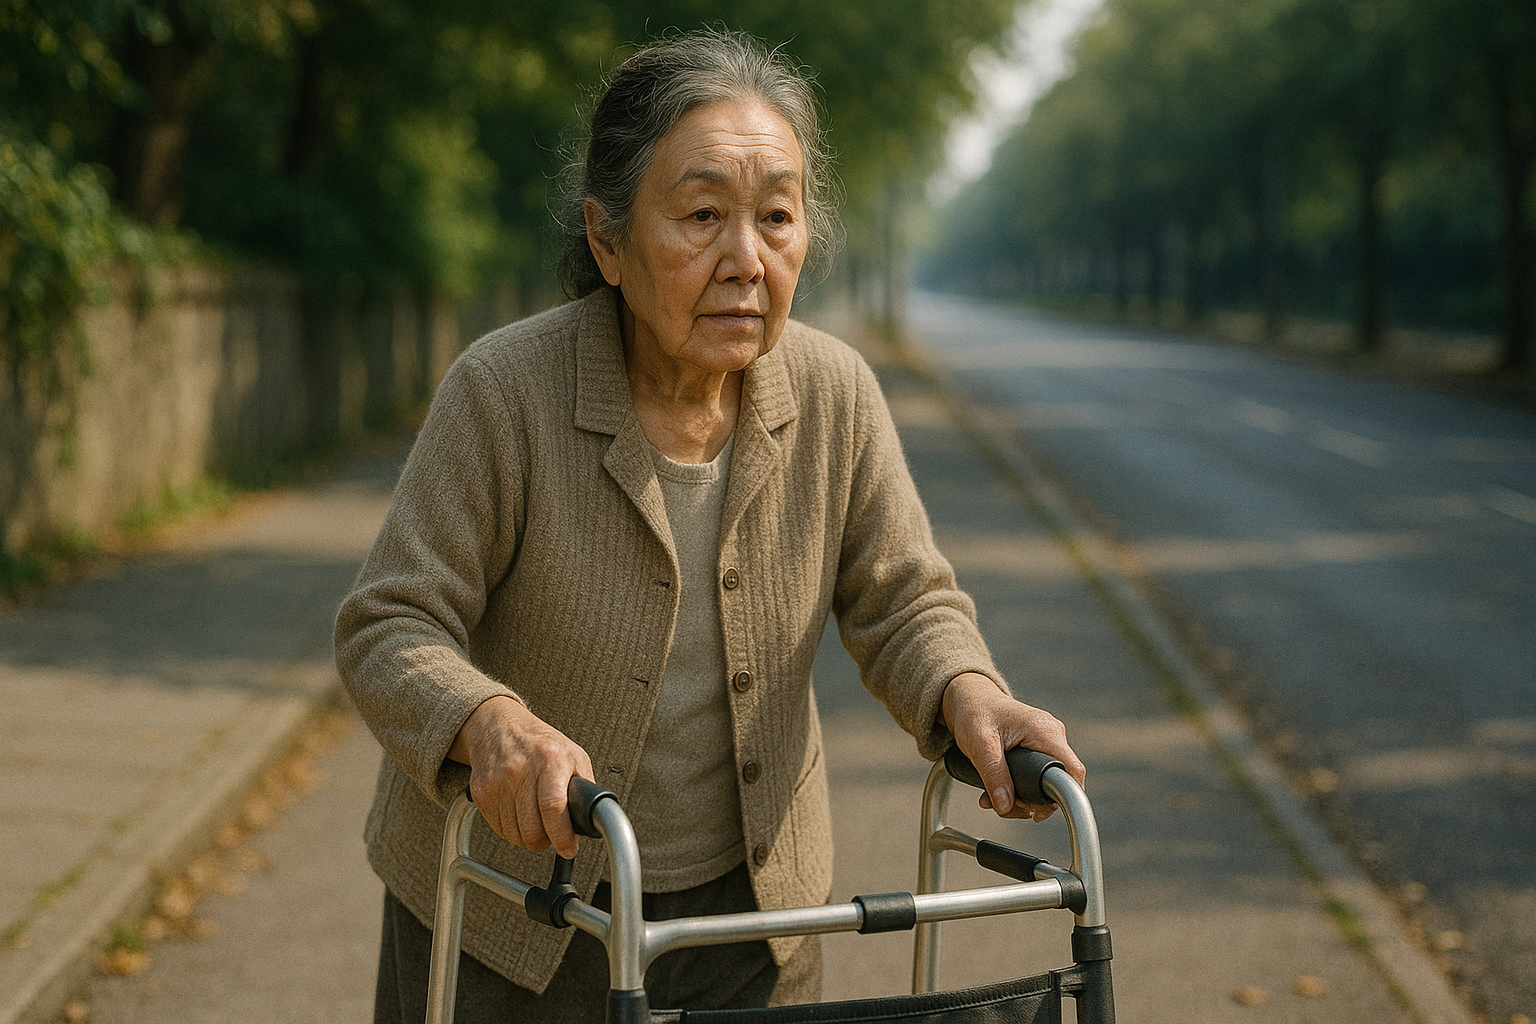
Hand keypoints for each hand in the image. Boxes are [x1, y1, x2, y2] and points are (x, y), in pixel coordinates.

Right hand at [448, 695, 593, 857]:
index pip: (554, 808)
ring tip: (536, 821)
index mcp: (550, 759)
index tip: (568, 848)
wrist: (500, 727)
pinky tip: (519, 814)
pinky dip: (511, 830)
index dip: (562, 836)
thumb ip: (585, 787)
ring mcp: (498, 782)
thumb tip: (593, 819)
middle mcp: (521, 770)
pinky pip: (499, 829)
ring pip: (514, 834)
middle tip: (552, 835)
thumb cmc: (540, 743)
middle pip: (532, 829)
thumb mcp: (574, 756)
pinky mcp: (481, 792)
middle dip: (546, 841)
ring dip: (528, 837)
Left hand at [940, 673, 1085, 821]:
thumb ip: (994, 775)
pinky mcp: (1036, 749)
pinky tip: (997, 791)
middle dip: (1030, 801)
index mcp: (1045, 731)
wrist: (968, 698)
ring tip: (991, 798)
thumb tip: (1005, 806)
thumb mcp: (979, 744)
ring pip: (1045, 783)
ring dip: (1020, 798)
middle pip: (1058, 782)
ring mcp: (1045, 743)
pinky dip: (1018, 788)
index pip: (1072, 771)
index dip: (1061, 797)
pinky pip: (1036, 776)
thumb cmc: (974, 713)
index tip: (1035, 813)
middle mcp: (1052, 736)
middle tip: (1003, 805)